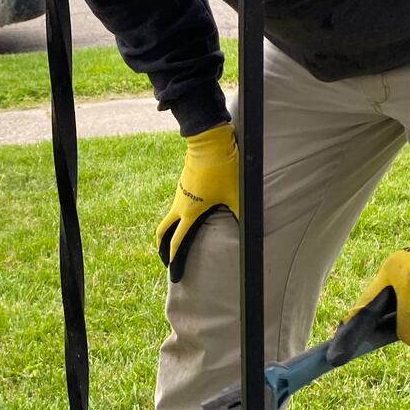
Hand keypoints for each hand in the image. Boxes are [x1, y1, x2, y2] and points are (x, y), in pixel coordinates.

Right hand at [156, 123, 239, 281]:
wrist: (209, 143)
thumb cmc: (222, 169)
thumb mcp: (234, 195)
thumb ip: (240, 213)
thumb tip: (248, 228)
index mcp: (190, 212)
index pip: (176, 239)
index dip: (172, 255)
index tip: (170, 266)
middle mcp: (180, 204)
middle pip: (163, 228)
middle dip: (161, 244)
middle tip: (163, 256)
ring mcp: (180, 193)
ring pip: (171, 214)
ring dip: (170, 227)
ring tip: (177, 236)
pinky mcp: (184, 183)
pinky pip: (178, 203)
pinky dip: (179, 213)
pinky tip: (190, 214)